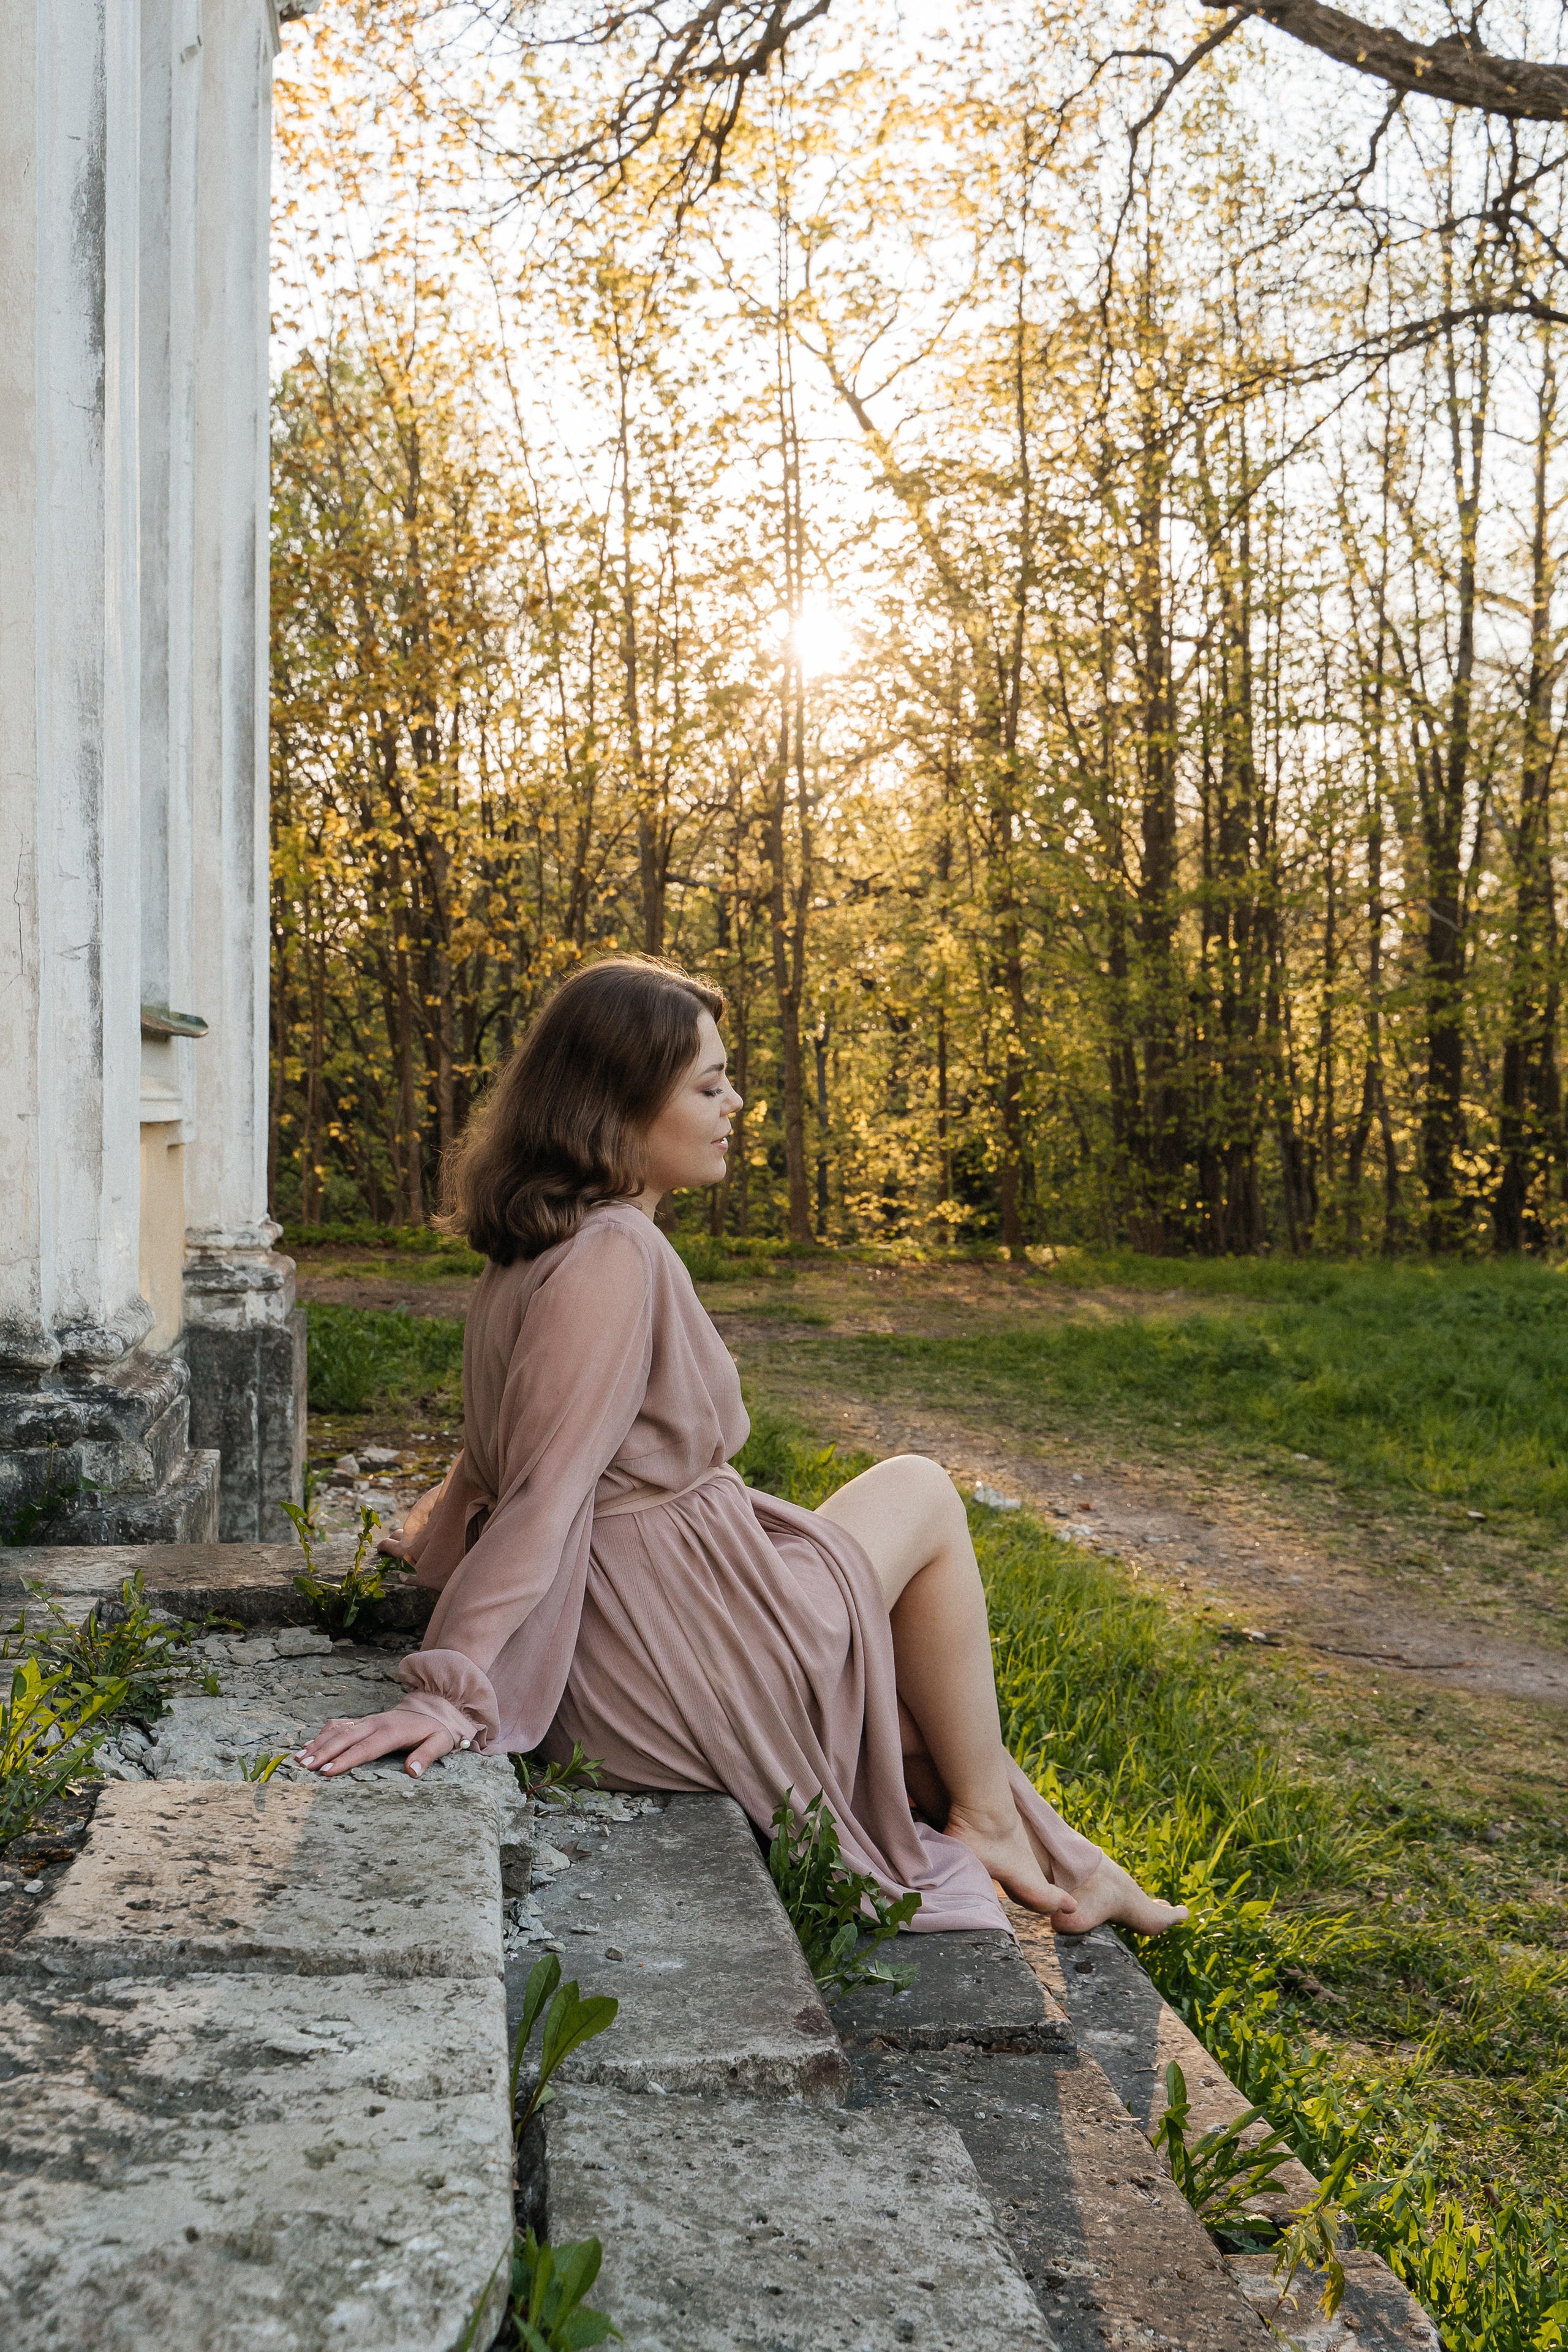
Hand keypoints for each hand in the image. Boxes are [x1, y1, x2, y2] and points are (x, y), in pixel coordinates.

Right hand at [296, 1706, 456, 1778]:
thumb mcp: (440, 1742)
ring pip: (338, 1730)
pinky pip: (339, 1725)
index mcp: (393, 1731)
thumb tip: (413, 1772)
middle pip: (345, 1738)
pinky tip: (308, 1746)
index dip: (346, 1760)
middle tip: (304, 1767)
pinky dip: (322, 1735)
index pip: (366, 1748)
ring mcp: (367, 1720)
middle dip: (323, 1752)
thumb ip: (427, 1756)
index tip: (327, 1772)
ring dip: (317, 1743)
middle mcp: (376, 1723)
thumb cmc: (435, 1730)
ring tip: (298, 1759)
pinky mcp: (362, 1721)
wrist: (433, 1707)